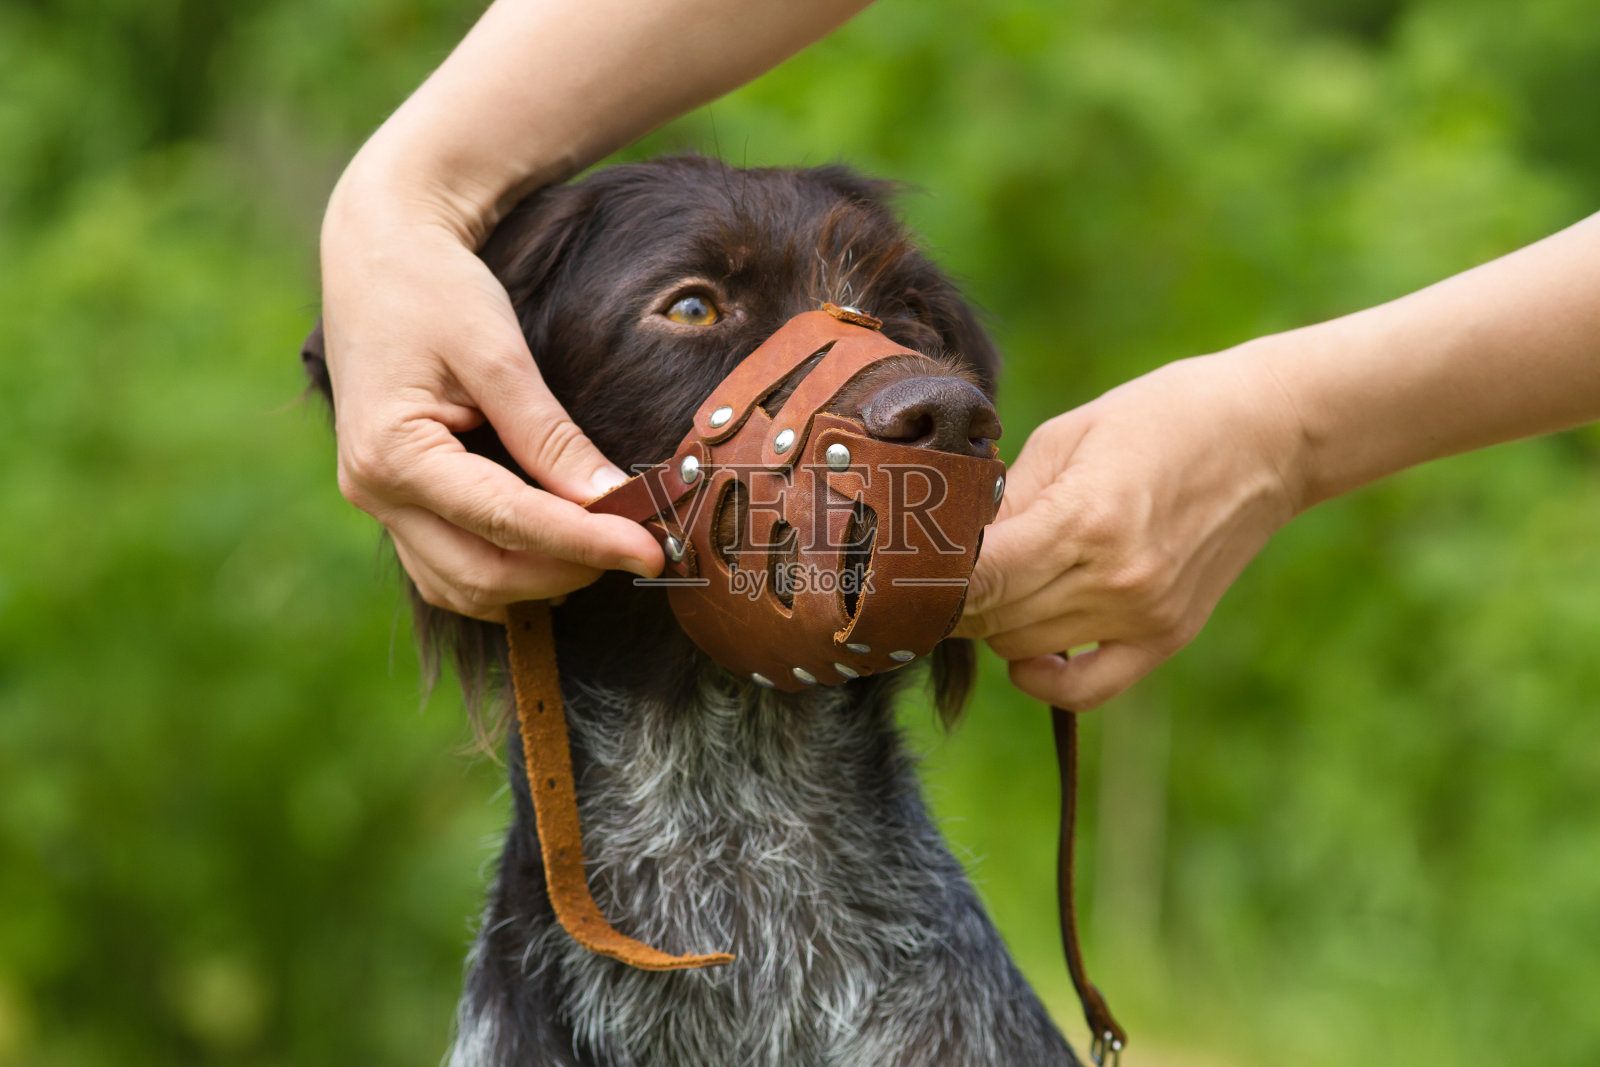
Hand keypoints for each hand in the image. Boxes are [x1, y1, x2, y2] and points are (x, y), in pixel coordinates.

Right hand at [319, 189, 662, 622]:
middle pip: (482, 575)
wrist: (377, 253)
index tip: (649, 552)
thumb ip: (549, 433)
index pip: (506, 521)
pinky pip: (448, 566)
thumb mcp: (497, 351)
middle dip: (565, 571)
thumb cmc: (432, 287)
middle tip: (637, 548)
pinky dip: (505, 570)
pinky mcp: (396, 501)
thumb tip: (610, 497)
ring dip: (535, 583)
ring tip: (602, 549)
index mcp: (393, 452)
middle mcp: (375, 492)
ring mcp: (380, 503)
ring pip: (462, 585)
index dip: (585, 543)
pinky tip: (555, 551)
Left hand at [955, 347, 1305, 708]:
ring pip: (1023, 650)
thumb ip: (1007, 499)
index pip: (980, 578)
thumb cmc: (1160, 417)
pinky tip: (1027, 649)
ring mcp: (1143, 615)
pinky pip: (1084, 690)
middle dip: (954, 596)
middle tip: (940, 568)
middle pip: (992, 619)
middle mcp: (1115, 579)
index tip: (906, 564)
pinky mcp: (1166, 637)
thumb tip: (950, 546)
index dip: (932, 578)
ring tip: (994, 582)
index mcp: (1085, 519)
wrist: (1269, 435)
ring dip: (993, 624)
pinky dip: (1043, 678)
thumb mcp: (1067, 436)